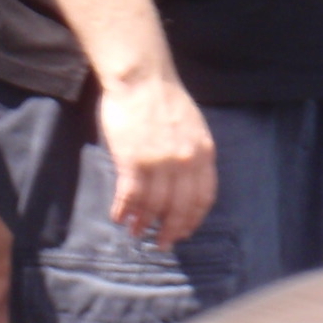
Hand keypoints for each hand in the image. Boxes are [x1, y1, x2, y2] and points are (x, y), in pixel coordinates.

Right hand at [97, 72, 215, 247]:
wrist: (142, 78)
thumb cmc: (166, 99)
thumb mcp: (194, 127)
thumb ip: (193, 154)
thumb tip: (187, 184)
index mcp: (203, 152)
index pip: (203, 196)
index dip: (193, 218)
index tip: (184, 230)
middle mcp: (184, 161)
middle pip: (180, 207)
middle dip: (171, 230)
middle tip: (162, 243)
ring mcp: (159, 161)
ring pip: (153, 205)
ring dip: (144, 223)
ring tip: (136, 232)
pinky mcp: (132, 159)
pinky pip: (130, 194)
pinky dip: (124, 209)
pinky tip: (119, 217)